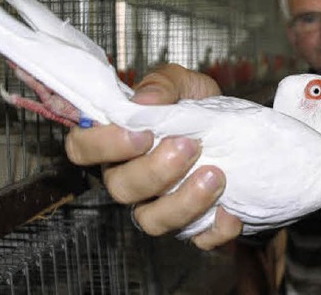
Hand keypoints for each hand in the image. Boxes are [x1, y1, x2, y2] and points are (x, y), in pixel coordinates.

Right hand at [65, 63, 242, 249]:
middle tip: (190, 145)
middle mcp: (132, 178)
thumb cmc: (196, 105)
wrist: (238, 127)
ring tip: (215, 175)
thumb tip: (144, 100)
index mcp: (118, 142)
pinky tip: (230, 210)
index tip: (144, 134)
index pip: (83, 149)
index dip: (105, 146)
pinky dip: (214, 229)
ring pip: (153, 221)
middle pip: (121, 189)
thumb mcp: (183, 82)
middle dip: (155, 170)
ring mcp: (160, 205)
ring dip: (184, 201)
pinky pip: (197, 239)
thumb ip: (162, 84)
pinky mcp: (194, 225)